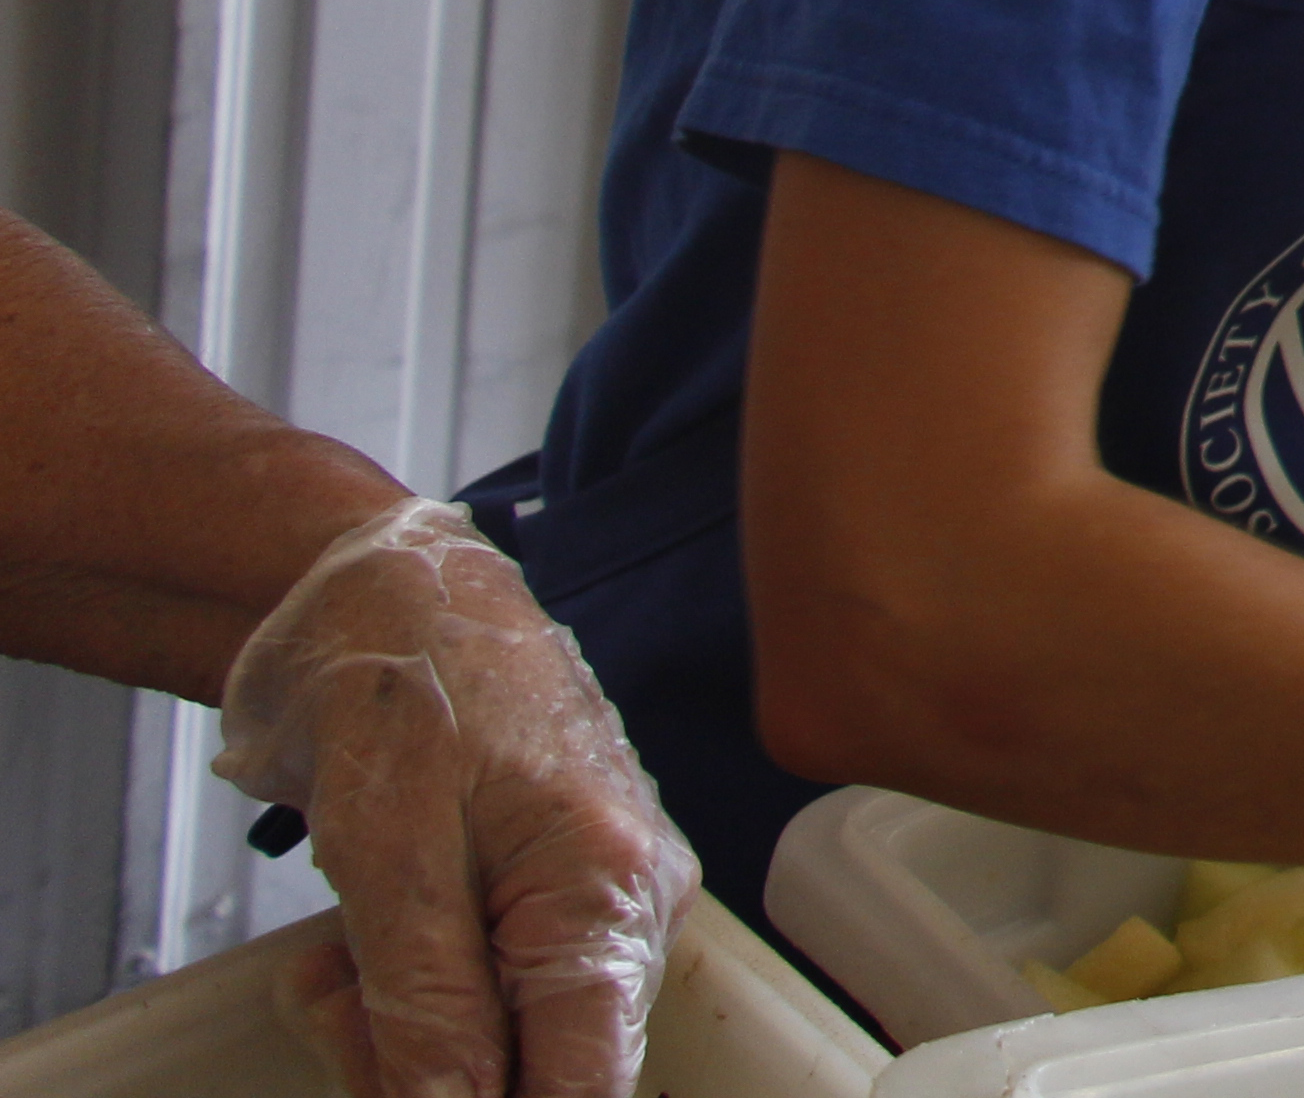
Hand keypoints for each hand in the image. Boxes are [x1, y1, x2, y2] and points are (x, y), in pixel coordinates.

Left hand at [213, 498, 695, 1097]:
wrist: (387, 597)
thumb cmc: (401, 685)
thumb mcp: (390, 859)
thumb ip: (428, 1003)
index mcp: (609, 886)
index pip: (586, 1084)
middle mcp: (629, 900)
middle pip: (540, 1071)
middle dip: (418, 1071)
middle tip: (333, 1009)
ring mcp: (595, 898)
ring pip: (505, 1042)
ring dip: (399, 1035)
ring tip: (331, 970)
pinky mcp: (550, 897)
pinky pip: (489, 998)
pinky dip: (409, 1000)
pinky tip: (357, 954)